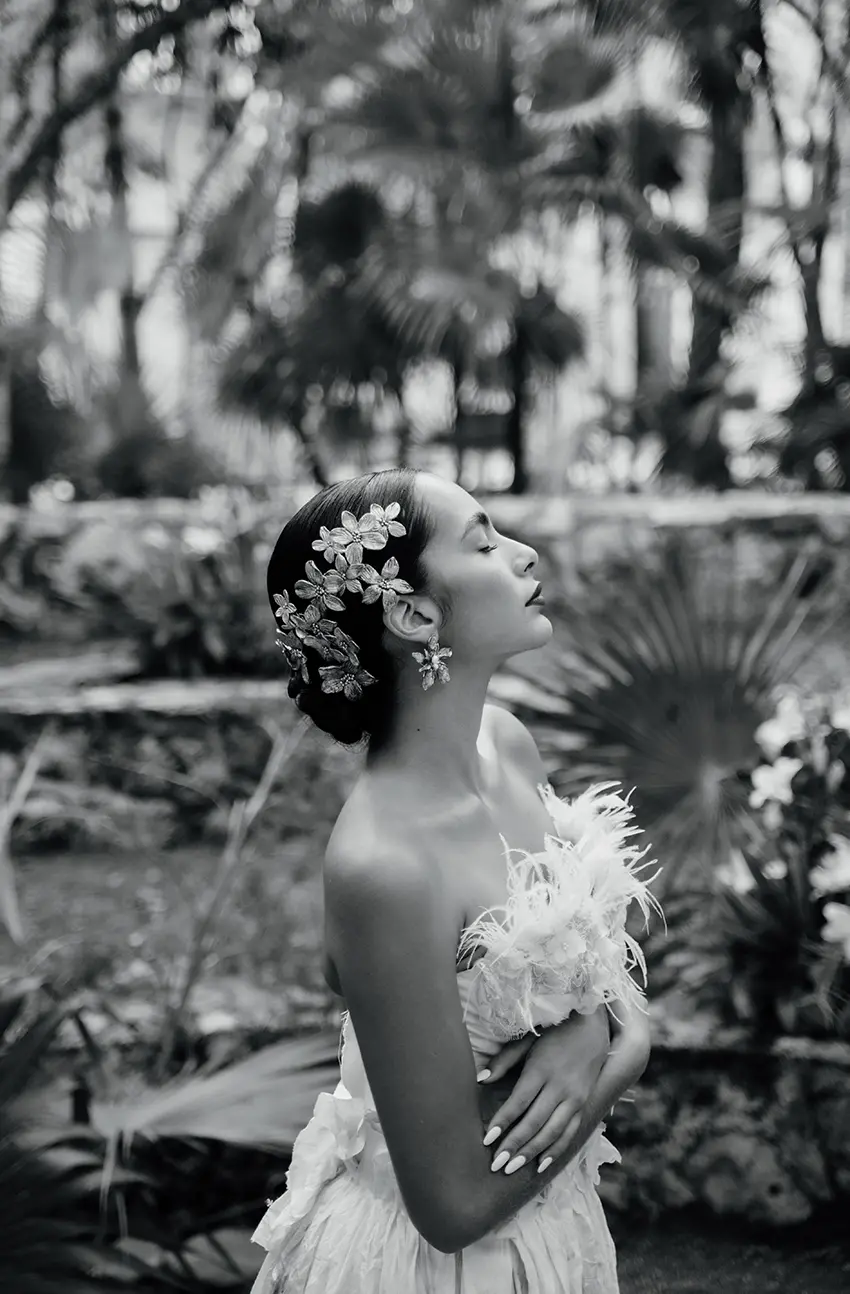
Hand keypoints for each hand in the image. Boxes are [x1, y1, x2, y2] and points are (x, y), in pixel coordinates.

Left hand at [478, 1007, 610, 1176]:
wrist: (592, 1027)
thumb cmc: (553, 1032)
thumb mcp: (527, 1040)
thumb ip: (504, 1061)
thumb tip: (480, 1079)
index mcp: (542, 1069)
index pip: (519, 1102)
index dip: (503, 1122)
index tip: (487, 1140)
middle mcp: (560, 1086)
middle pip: (534, 1122)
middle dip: (514, 1146)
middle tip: (495, 1166)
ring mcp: (575, 1097)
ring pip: (552, 1132)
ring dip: (532, 1153)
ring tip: (512, 1169)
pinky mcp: (585, 1104)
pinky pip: (571, 1133)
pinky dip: (556, 1151)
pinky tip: (541, 1165)